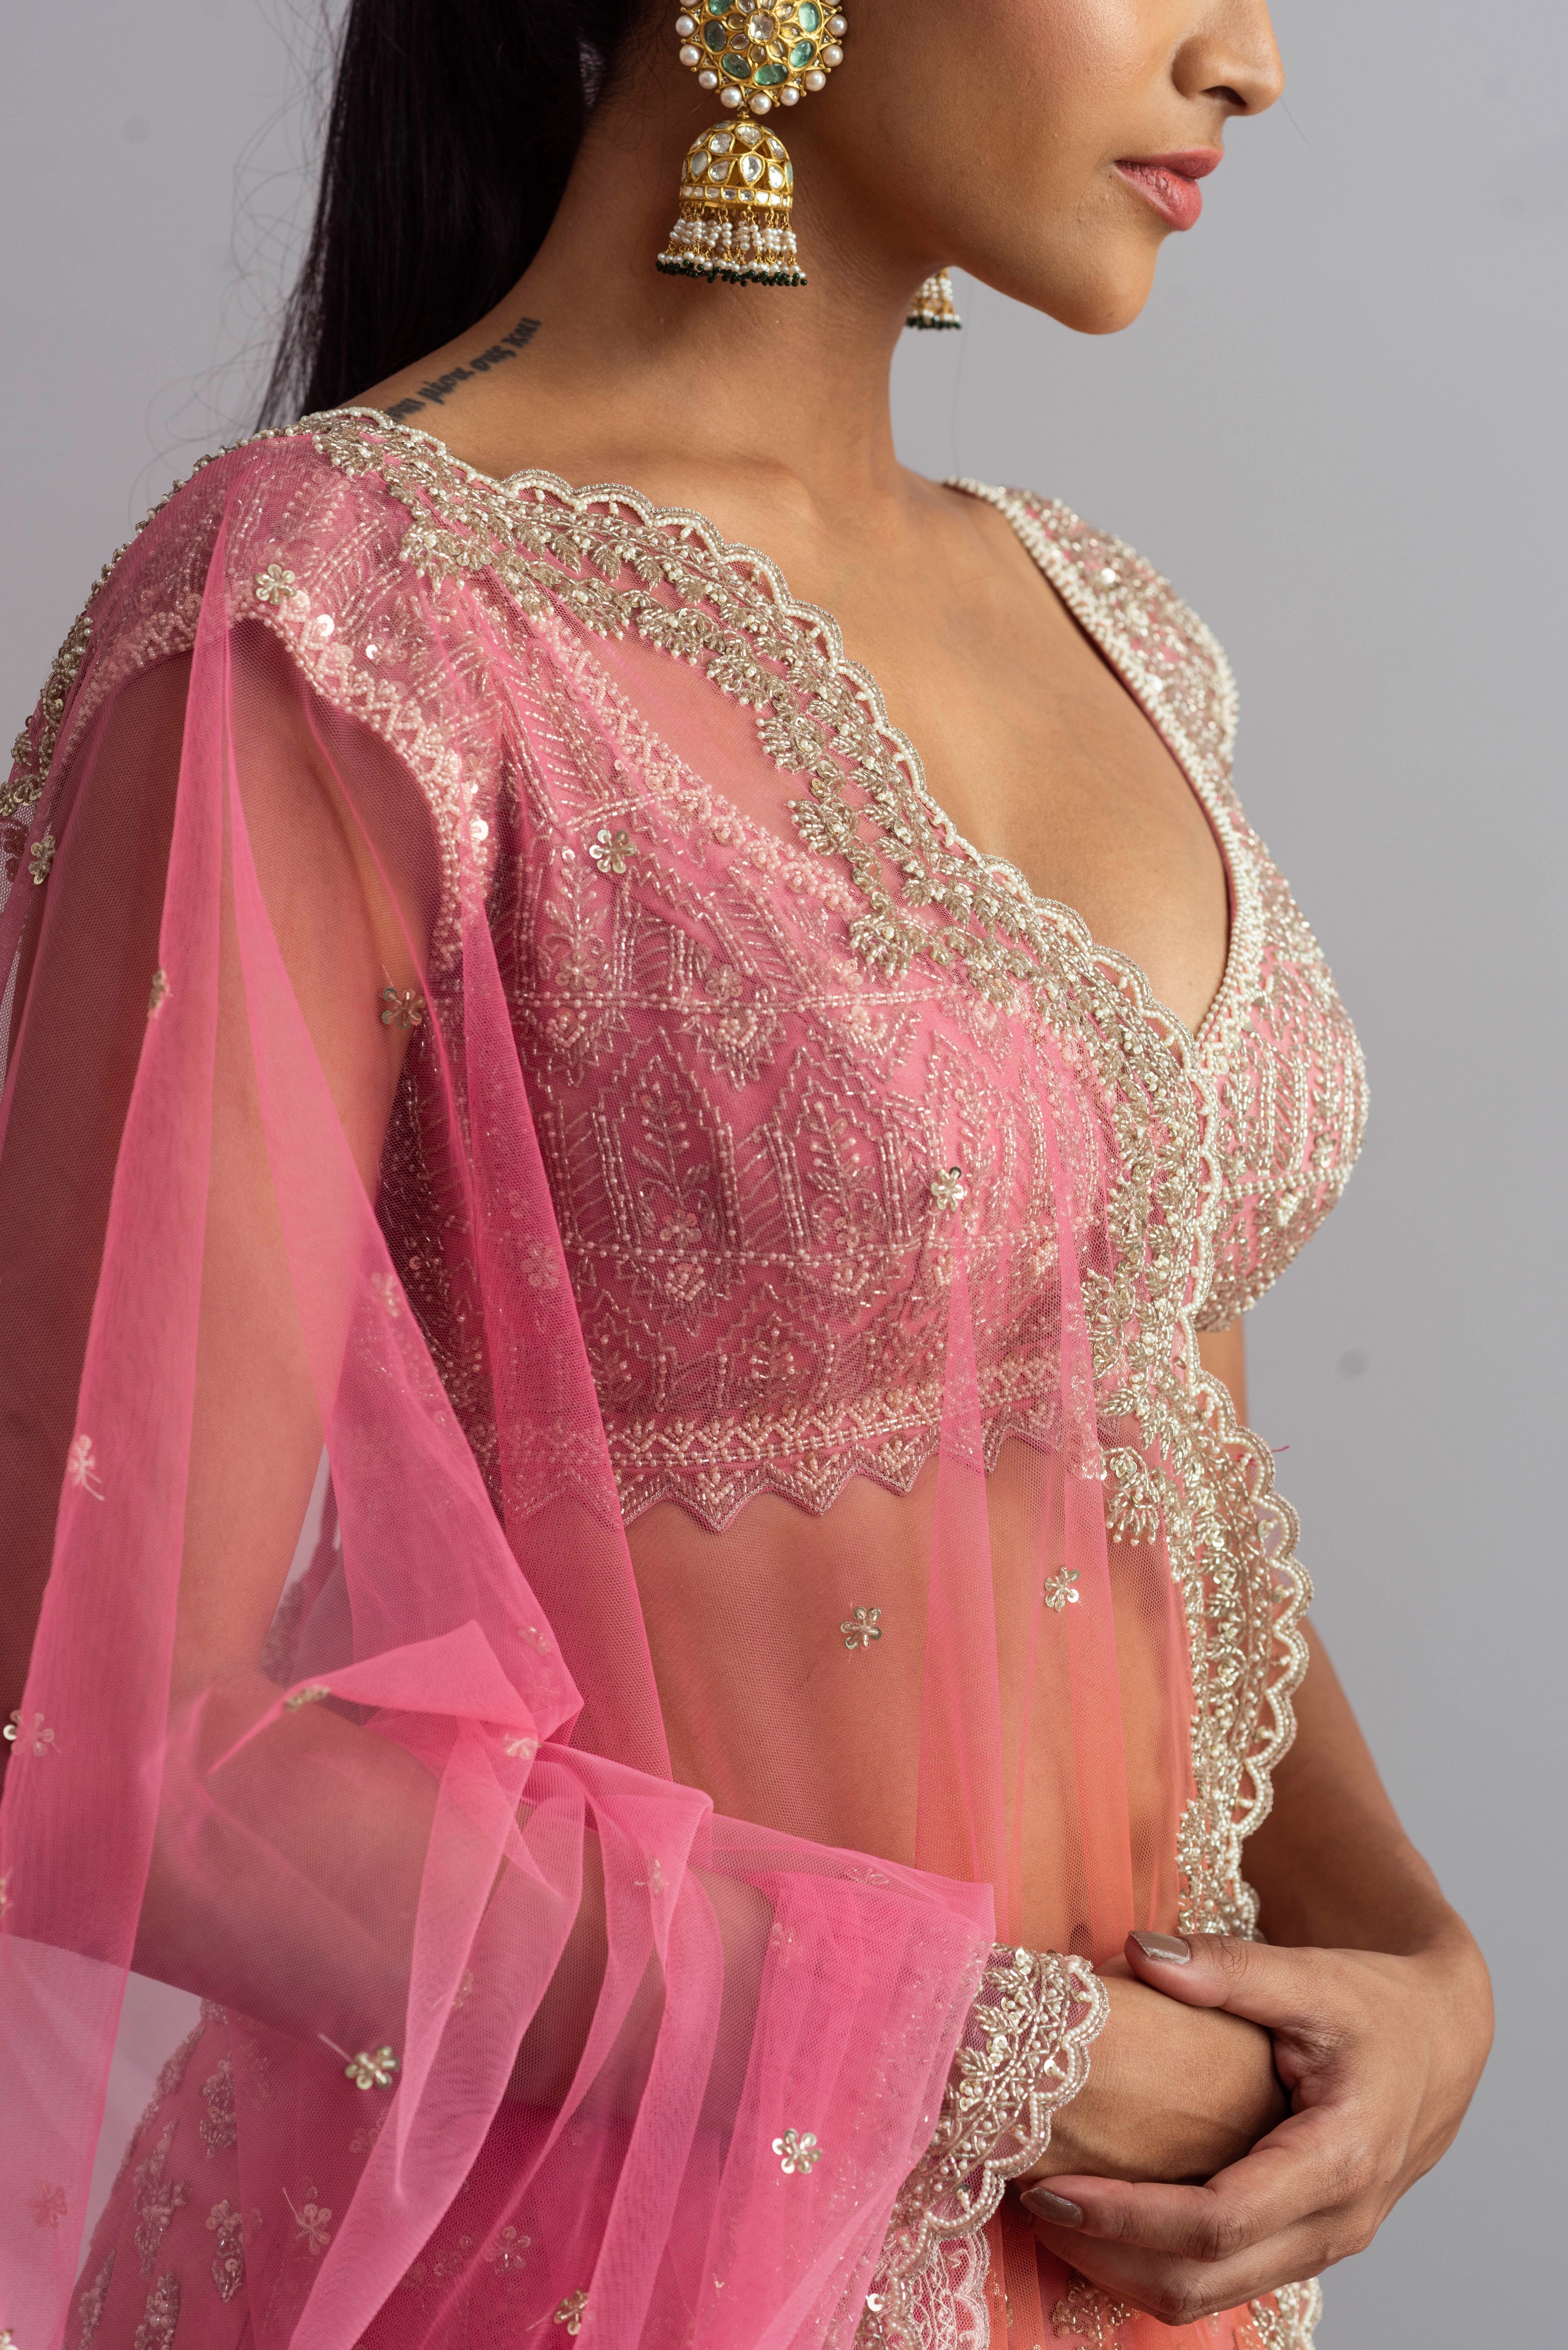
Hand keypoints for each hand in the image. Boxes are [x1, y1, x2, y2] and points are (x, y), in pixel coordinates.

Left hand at [1019, 1922, 1493, 2324]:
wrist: (1440, 2043)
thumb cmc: (1377, 2007)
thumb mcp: (1312, 1976)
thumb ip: (1229, 1968)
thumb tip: (1141, 1952)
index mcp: (1338, 2160)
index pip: (1219, 2221)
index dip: (1131, 2214)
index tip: (1056, 2189)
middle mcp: (1334, 2222)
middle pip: (1206, 2279)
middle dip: (1109, 2254)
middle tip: (1030, 2203)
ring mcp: (1321, 2244)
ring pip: (1211, 2295)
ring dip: (1125, 2269)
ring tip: (1052, 2216)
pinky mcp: (1302, 2242)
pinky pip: (1224, 2280)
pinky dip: (1157, 2262)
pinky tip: (1105, 2220)